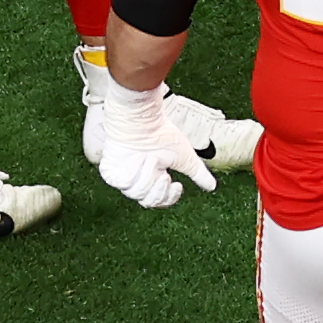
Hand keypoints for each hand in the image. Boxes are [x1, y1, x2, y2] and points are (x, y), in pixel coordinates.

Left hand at [84, 80, 216, 208]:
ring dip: (147, 175)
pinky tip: (136, 158)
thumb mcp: (184, 156)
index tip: (178, 185)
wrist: (142, 120)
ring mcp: (123, 178)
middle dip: (159, 189)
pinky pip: (123, 184)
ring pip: (136, 193)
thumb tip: (212, 187)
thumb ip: (197, 173)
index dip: (170, 197)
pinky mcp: (110, 173)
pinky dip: (133, 171)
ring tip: (149, 159)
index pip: (160, 201)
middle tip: (164, 176)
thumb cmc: (162, 133)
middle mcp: (138, 180)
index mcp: (154, 178)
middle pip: (148, 202)